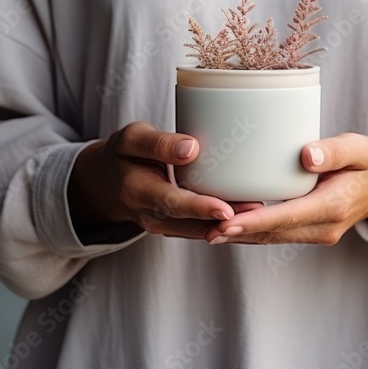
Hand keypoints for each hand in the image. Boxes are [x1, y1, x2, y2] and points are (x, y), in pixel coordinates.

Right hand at [68, 121, 262, 240]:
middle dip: (225, 220)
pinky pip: (201, 228)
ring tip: (260, 211)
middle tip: (257, 210)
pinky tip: (248, 213)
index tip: (225, 209)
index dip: (200, 208)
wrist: (108, 182)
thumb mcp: (131, 139)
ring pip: (201, 229)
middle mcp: (152, 216)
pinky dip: (223, 223)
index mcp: (138, 192)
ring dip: (229, 224)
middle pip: (193, 223)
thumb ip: (158, 143)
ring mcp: (165, 226)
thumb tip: (190, 148)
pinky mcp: (177, 226)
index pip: (172, 203)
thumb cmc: (124, 154)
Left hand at [203, 133, 367, 245]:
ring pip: (266, 237)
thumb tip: (306, 156)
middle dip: (231, 232)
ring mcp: (313, 233)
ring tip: (194, 228)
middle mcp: (321, 228)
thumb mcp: (359, 150)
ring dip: (232, 234)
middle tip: (193, 227)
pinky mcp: (305, 231)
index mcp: (332, 207)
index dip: (253, 220)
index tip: (223, 222)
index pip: (285, 217)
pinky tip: (218, 223)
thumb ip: (334, 151)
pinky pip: (271, 233)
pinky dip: (245, 230)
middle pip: (268, 234)